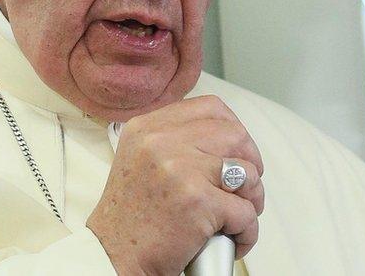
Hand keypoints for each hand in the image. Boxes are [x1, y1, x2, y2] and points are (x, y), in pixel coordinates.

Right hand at [86, 96, 264, 274]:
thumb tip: (221, 136)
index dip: (234, 129)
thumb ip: (172, 140)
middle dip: (251, 163)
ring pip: (248, 173)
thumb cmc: (129, 218)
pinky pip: (246, 213)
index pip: (211, 107)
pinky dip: (247, 232)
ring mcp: (180, 170)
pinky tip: (232, 239)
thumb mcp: (139, 159)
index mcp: (146, 128)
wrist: (113, 256)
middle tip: (243, 188)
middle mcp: (161, 142)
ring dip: (251, 199)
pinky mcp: (198, 202)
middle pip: (235, 135)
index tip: (235, 152)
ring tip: (236, 217)